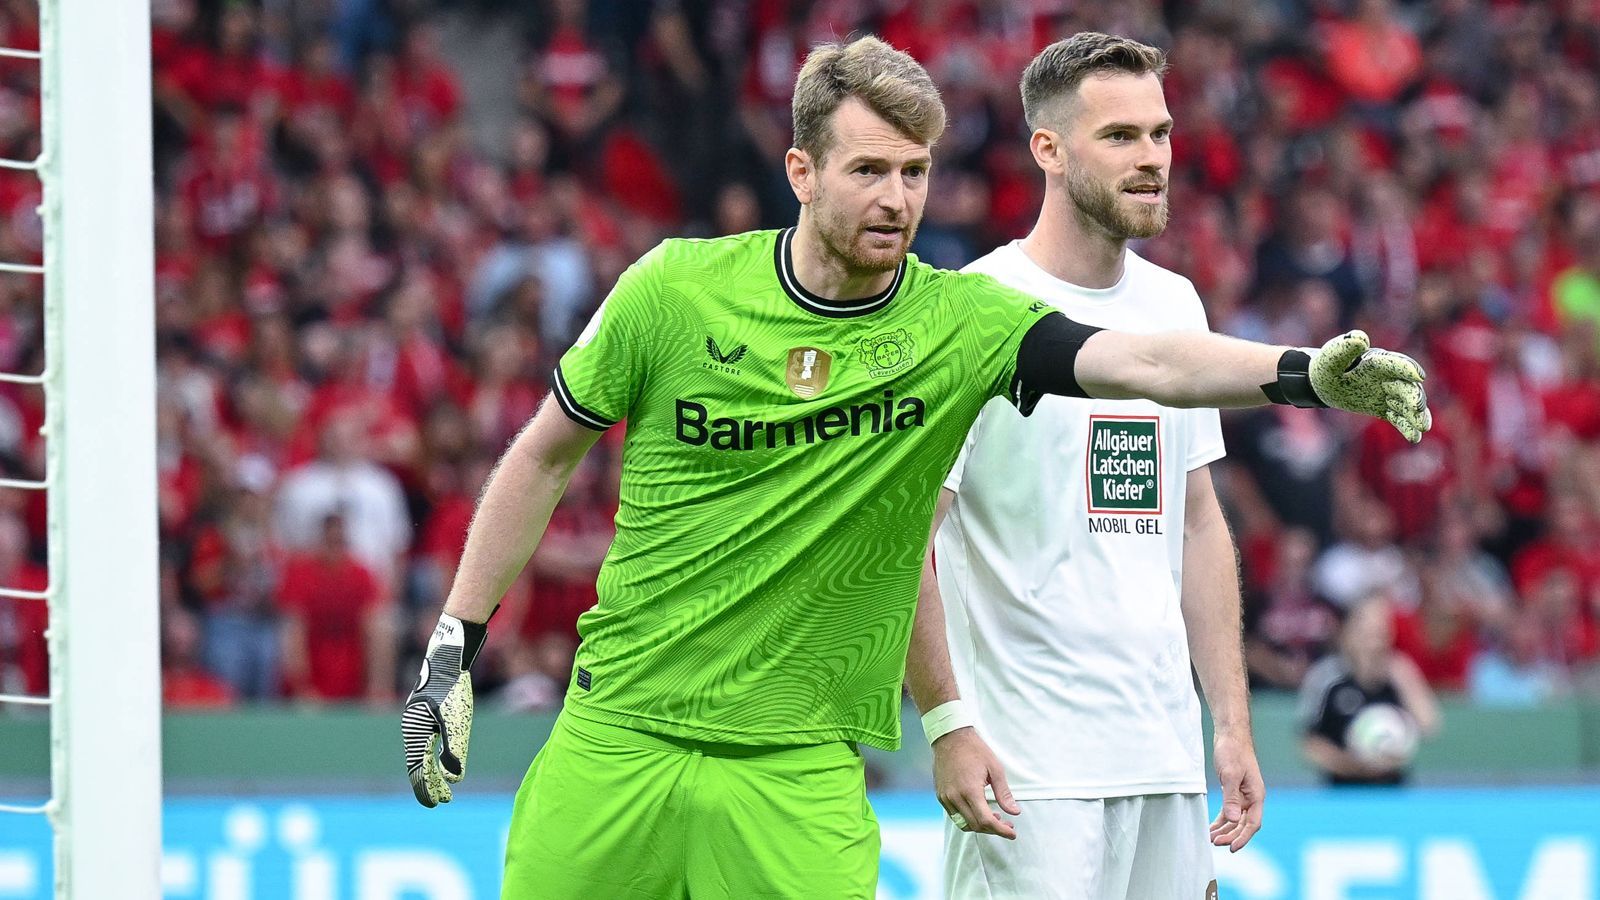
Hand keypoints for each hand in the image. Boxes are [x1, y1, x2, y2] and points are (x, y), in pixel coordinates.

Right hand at [402, 613, 489, 807]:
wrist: (449, 656)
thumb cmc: (453, 687)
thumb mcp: (457, 719)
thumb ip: (455, 749)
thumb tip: (453, 778)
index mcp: (415, 732)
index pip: (419, 769)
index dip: (428, 788)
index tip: (438, 803)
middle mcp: (412, 728)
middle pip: (419, 764)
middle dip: (431, 784)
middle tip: (445, 800)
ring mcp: (417, 720)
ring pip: (422, 753)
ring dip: (432, 772)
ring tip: (446, 786)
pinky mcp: (425, 713)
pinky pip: (426, 742)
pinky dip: (433, 756)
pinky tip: (442, 759)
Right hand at [932, 726, 1020, 839]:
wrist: (950, 738)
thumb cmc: (975, 750)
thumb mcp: (995, 769)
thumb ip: (1004, 793)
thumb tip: (1015, 812)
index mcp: (970, 790)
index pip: (986, 820)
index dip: (1001, 830)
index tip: (1012, 833)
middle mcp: (955, 797)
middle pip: (975, 825)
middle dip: (993, 829)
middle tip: (1007, 825)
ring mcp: (945, 797)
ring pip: (963, 824)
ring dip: (980, 826)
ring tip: (995, 818)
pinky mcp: (940, 795)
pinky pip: (954, 815)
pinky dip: (968, 819)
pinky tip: (979, 810)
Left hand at [1208, 730, 1264, 852]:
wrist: (1230, 734)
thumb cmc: (1232, 751)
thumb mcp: (1229, 774)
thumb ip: (1231, 798)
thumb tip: (1232, 820)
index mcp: (1256, 795)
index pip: (1253, 823)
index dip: (1243, 837)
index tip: (1231, 848)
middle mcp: (1252, 797)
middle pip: (1244, 824)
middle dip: (1231, 835)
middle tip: (1215, 843)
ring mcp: (1244, 795)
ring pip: (1236, 819)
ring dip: (1225, 830)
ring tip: (1211, 838)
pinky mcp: (1234, 791)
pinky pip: (1229, 811)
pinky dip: (1222, 820)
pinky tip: (1212, 827)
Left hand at [1308, 330, 1430, 443]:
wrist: (1323, 382)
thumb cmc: (1327, 366)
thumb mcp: (1331, 358)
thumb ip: (1345, 348)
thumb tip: (1360, 337)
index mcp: (1377, 361)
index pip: (1395, 363)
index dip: (1406, 368)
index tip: (1418, 376)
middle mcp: (1388, 376)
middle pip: (1406, 386)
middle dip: (1414, 397)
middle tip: (1417, 408)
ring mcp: (1388, 393)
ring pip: (1406, 404)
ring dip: (1416, 415)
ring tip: (1423, 427)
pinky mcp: (1384, 407)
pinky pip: (1398, 417)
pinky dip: (1406, 427)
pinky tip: (1414, 438)